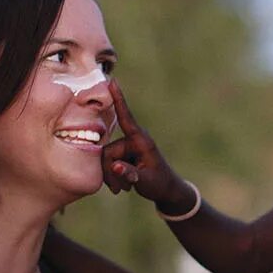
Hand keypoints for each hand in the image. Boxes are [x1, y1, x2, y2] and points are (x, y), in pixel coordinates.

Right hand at [100, 81, 192, 209]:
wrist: (166, 190)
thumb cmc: (159, 183)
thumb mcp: (145, 181)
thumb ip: (129, 173)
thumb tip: (115, 166)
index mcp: (140, 141)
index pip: (126, 117)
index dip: (118, 100)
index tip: (112, 81)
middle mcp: (132, 141)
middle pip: (108, 152)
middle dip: (111, 172)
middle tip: (120, 189)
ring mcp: (127, 149)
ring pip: (106, 161)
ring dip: (112, 177)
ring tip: (124, 189)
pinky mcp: (123, 156)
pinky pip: (109, 165)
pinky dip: (113, 178)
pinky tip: (122, 187)